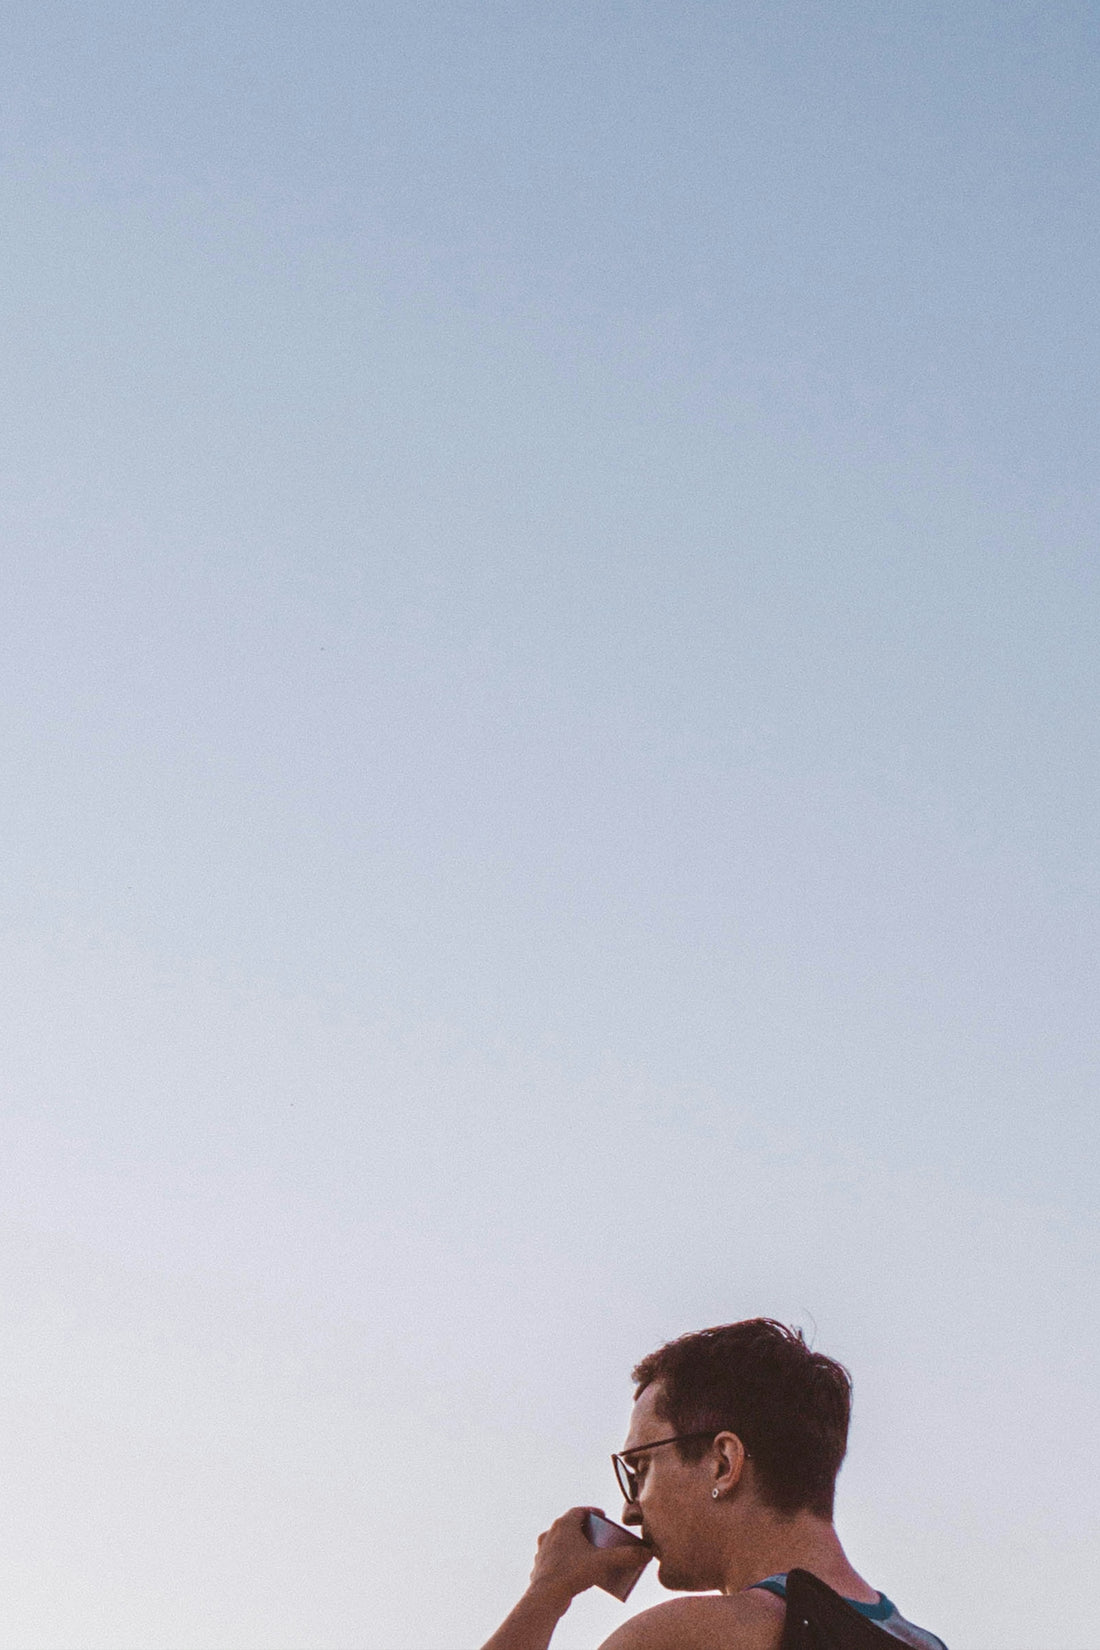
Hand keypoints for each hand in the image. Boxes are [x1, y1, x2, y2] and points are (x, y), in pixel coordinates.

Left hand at [528, 1508, 649, 1604]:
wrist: (546, 1597)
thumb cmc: (573, 1573)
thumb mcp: (604, 1561)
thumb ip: (627, 1555)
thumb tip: (648, 1552)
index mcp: (564, 1524)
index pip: (580, 1510)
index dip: (593, 1512)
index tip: (604, 1516)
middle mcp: (550, 1532)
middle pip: (571, 1526)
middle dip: (586, 1531)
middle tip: (600, 1538)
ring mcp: (543, 1550)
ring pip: (561, 1543)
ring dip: (574, 1546)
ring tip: (589, 1556)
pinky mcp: (540, 1567)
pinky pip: (555, 1559)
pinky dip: (566, 1562)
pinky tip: (575, 1571)